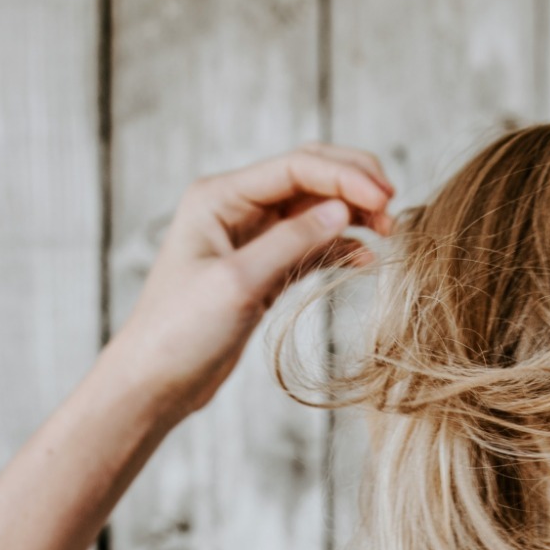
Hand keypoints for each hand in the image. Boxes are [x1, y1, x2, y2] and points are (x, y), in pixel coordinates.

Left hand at [107, 141, 396, 418]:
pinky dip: (342, 248)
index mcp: (219, 197)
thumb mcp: (239, 282)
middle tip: (394, 207)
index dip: (345, 177)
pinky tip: (365, 261)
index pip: (295, 168)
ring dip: (353, 216)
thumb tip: (342, 211)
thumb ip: (291, 242)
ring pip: (315, 210)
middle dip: (354, 185)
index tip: (386, 200)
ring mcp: (252, 238)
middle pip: (308, 177)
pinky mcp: (265, 269)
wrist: (155, 380)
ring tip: (388, 234)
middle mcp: (236, 208)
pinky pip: (312, 245)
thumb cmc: (181, 331)